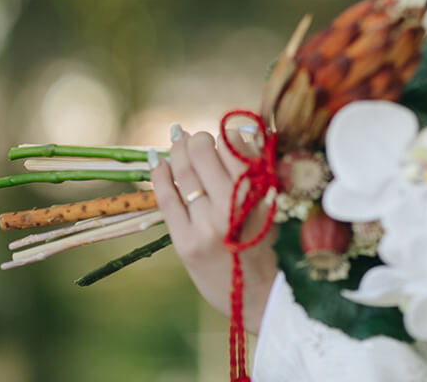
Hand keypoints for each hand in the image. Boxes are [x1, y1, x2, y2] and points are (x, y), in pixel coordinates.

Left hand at [151, 125, 279, 332]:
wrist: (253, 294)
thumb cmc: (263, 243)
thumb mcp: (269, 203)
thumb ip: (256, 169)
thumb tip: (236, 132)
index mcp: (258, 193)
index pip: (234, 145)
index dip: (225, 135)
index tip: (222, 137)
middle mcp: (232, 206)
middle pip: (203, 153)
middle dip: (197, 140)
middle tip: (196, 140)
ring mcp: (206, 225)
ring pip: (183, 172)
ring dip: (176, 152)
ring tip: (176, 144)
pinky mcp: (185, 242)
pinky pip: (166, 199)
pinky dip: (159, 176)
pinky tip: (157, 163)